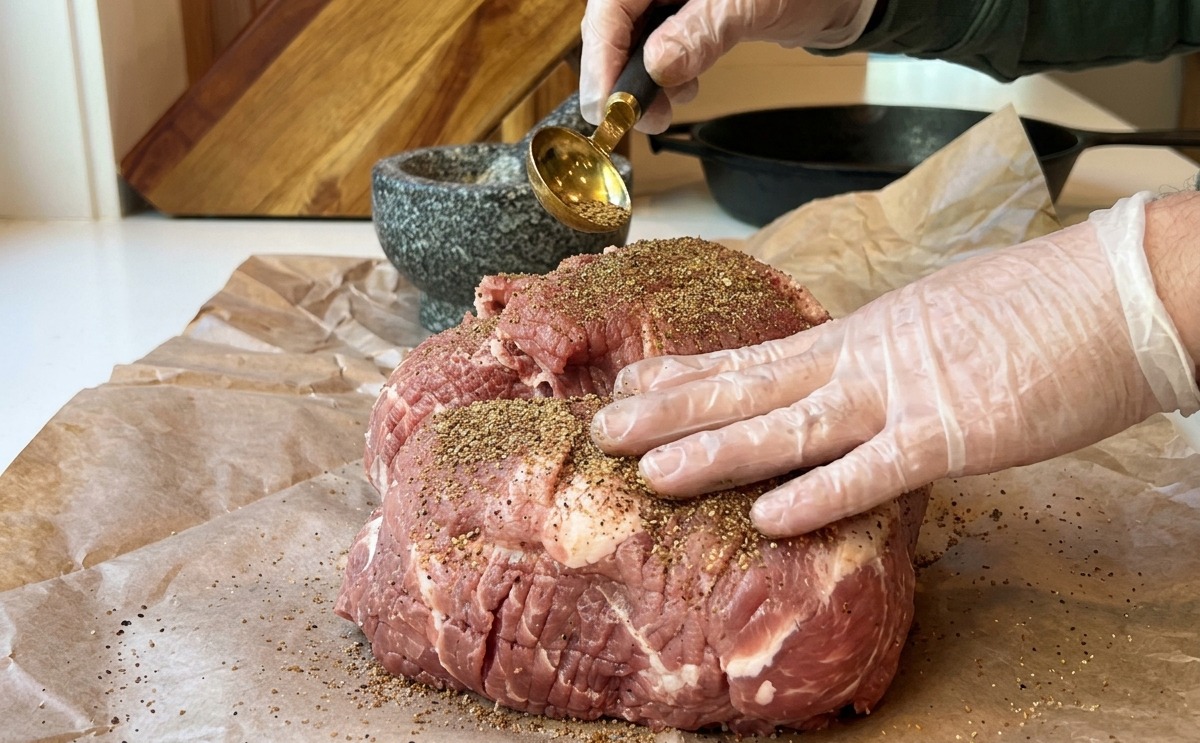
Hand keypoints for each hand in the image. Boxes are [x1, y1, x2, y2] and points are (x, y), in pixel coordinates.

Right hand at [580, 0, 877, 131]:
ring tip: (662, 110)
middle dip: (618, 75)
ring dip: (638, 81)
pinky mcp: (682, 12)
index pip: (610, 7)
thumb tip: (657, 66)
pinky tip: (680, 89)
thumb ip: (704, 31)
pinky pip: (654, 42)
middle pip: (613, 23)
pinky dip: (661, 73)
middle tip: (632, 120)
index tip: (604, 105)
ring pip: (631, 37)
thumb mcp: (756, 4)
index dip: (601, 56)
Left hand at [591, 193, 1199, 536]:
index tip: (633, 380)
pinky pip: (875, 470)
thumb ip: (885, 354)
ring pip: (789, 426)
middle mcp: (863, 361)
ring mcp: (901, 396)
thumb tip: (854, 373)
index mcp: (861, 336)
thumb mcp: (936, 321)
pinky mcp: (952, 433)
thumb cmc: (1034, 309)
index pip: (758, 357)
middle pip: (749, 387)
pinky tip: (767, 515)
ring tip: (649, 470)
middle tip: (604, 427)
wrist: (1112, 295)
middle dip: (672, 411)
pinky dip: (821, 493)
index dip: (691, 371)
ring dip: (715, 450)